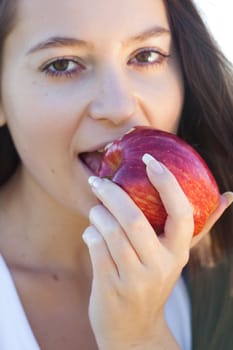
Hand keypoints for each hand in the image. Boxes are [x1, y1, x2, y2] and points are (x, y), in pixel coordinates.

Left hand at [82, 155, 230, 349]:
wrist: (134, 331)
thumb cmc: (153, 281)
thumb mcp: (177, 256)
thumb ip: (199, 226)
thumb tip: (228, 195)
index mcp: (178, 253)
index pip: (181, 212)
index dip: (167, 183)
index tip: (150, 160)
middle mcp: (160, 265)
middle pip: (134, 219)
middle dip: (111, 193)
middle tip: (97, 181)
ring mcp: (135, 278)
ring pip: (109, 231)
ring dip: (97, 213)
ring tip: (95, 210)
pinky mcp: (111, 286)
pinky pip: (95, 246)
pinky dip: (89, 233)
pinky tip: (92, 234)